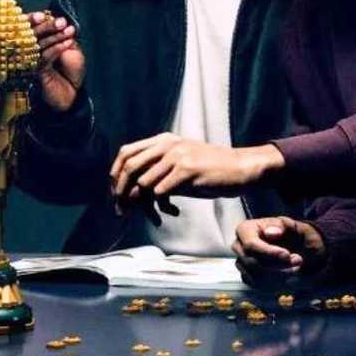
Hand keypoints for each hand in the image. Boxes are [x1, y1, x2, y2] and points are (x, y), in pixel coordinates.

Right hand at [30, 11, 84, 111]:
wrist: (71, 95)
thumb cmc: (71, 72)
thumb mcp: (72, 50)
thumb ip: (65, 38)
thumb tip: (61, 24)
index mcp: (38, 42)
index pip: (32, 27)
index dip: (36, 19)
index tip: (45, 15)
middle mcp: (32, 50)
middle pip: (32, 33)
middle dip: (47, 26)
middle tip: (61, 22)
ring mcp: (33, 61)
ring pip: (38, 44)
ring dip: (55, 36)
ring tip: (68, 31)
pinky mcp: (36, 71)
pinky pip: (44, 57)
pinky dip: (56, 48)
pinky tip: (67, 43)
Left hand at [109, 133, 283, 199]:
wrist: (241, 168)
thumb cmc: (210, 170)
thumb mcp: (181, 161)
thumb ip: (158, 169)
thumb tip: (132, 191)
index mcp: (162, 140)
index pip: (126, 152)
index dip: (115, 173)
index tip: (115, 193)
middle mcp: (166, 145)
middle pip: (129, 168)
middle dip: (121, 192)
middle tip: (123, 211)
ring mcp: (177, 156)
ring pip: (143, 183)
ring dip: (144, 205)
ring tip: (155, 215)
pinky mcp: (187, 170)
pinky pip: (160, 192)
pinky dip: (162, 206)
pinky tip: (173, 211)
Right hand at [232, 216, 326, 286]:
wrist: (289, 244)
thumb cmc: (286, 232)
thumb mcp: (288, 225)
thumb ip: (280, 226)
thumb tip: (271, 233)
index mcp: (244, 230)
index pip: (251, 244)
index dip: (269, 252)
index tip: (287, 255)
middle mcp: (238, 247)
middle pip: (253, 263)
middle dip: (278, 265)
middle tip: (298, 260)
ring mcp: (241, 263)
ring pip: (256, 277)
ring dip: (280, 276)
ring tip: (295, 267)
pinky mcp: (247, 276)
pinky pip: (258, 286)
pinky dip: (275, 284)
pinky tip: (287, 275)